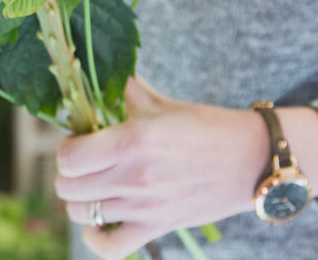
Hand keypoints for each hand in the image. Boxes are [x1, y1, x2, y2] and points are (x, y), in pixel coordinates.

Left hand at [55, 77, 317, 258]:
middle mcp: (133, 176)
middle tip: (86, 161)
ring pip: (81, 213)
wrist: (251, 159)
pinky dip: (95, 237)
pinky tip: (99, 221)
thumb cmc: (207, 127)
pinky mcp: (157, 227)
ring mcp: (144, 207)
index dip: (67, 147)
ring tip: (95, 184)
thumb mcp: (163, 103)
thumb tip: (106, 75)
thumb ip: (128, 92)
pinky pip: (109, 247)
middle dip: (70, 172)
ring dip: (81, 199)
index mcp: (131, 140)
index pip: (68, 157)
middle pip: (68, 187)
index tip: (80, 140)